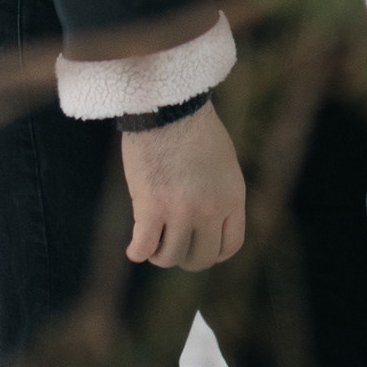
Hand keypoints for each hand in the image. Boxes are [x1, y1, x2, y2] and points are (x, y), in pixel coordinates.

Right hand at [121, 102, 246, 268]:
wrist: (170, 108)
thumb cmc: (194, 129)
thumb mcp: (224, 164)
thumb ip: (219, 195)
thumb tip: (207, 222)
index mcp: (232, 198)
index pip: (230, 246)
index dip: (213, 253)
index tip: (198, 247)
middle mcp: (210, 210)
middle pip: (200, 258)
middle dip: (185, 257)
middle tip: (171, 246)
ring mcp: (180, 211)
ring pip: (170, 257)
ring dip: (159, 254)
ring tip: (152, 242)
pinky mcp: (151, 207)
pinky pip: (143, 248)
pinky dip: (137, 252)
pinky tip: (134, 248)